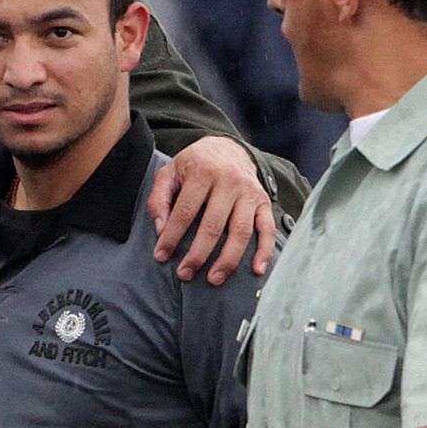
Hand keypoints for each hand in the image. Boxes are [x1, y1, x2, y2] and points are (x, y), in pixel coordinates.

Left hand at [150, 136, 275, 284]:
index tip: (161, 255)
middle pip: (213, 225)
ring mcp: (249, 192)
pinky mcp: (264, 202)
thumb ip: (159, 199)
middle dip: (198, 254)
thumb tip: (160, 229)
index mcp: (203, 172)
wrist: (227, 148)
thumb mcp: (170, 172)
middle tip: (185, 274)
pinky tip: (256, 270)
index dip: (171, 236)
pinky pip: (267, 229)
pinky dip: (264, 251)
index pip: (185, 211)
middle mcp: (229, 181)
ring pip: (240, 231)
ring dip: (228, 259)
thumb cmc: (194, 165)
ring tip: (214, 279)